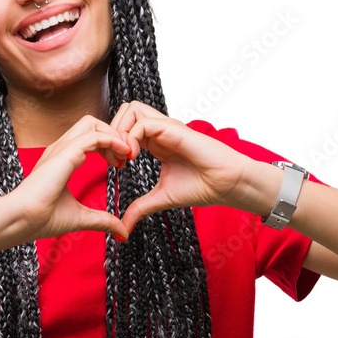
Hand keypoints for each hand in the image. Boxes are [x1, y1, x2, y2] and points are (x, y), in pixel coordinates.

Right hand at [7, 116, 135, 240]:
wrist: (21, 219)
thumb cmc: (40, 219)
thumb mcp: (81, 218)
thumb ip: (103, 220)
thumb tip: (122, 232)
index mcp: (61, 160)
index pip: (89, 138)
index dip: (108, 146)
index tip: (120, 165)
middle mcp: (60, 149)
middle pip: (91, 124)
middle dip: (113, 135)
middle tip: (126, 156)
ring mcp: (61, 148)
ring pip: (93, 123)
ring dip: (114, 135)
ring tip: (126, 153)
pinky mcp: (65, 153)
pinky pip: (94, 135)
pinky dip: (113, 140)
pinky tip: (123, 153)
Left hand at [110, 101, 248, 234]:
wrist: (227, 185)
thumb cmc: (201, 187)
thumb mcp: (161, 198)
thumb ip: (140, 208)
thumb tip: (123, 228)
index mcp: (155, 143)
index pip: (124, 127)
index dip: (112, 143)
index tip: (115, 167)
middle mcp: (159, 131)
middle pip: (125, 111)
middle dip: (111, 131)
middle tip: (114, 158)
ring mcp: (166, 128)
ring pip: (131, 109)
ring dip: (120, 131)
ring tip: (123, 156)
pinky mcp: (174, 130)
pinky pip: (143, 123)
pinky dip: (131, 138)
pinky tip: (133, 158)